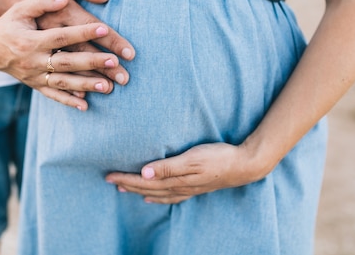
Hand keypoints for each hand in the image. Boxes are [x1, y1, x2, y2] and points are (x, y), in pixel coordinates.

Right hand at [0, 0, 126, 110]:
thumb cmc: (11, 24)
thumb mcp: (20, 9)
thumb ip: (42, 3)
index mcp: (31, 40)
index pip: (62, 36)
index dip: (83, 33)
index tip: (104, 29)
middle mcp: (33, 60)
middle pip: (66, 62)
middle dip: (91, 62)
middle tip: (113, 61)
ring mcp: (34, 76)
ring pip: (63, 82)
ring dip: (86, 85)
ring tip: (107, 86)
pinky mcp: (35, 85)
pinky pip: (53, 95)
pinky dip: (69, 101)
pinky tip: (86, 105)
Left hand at [105, 143, 268, 203]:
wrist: (244, 165)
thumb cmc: (218, 157)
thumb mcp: (192, 158)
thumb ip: (168, 166)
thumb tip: (144, 172)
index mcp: (176, 179)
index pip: (144, 181)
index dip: (126, 179)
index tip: (109, 175)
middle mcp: (179, 187)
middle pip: (148, 188)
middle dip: (128, 185)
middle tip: (110, 180)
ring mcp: (188, 188)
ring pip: (157, 193)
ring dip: (139, 190)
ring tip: (125, 188)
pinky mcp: (195, 187)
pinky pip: (170, 196)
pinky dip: (158, 196)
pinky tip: (153, 195)